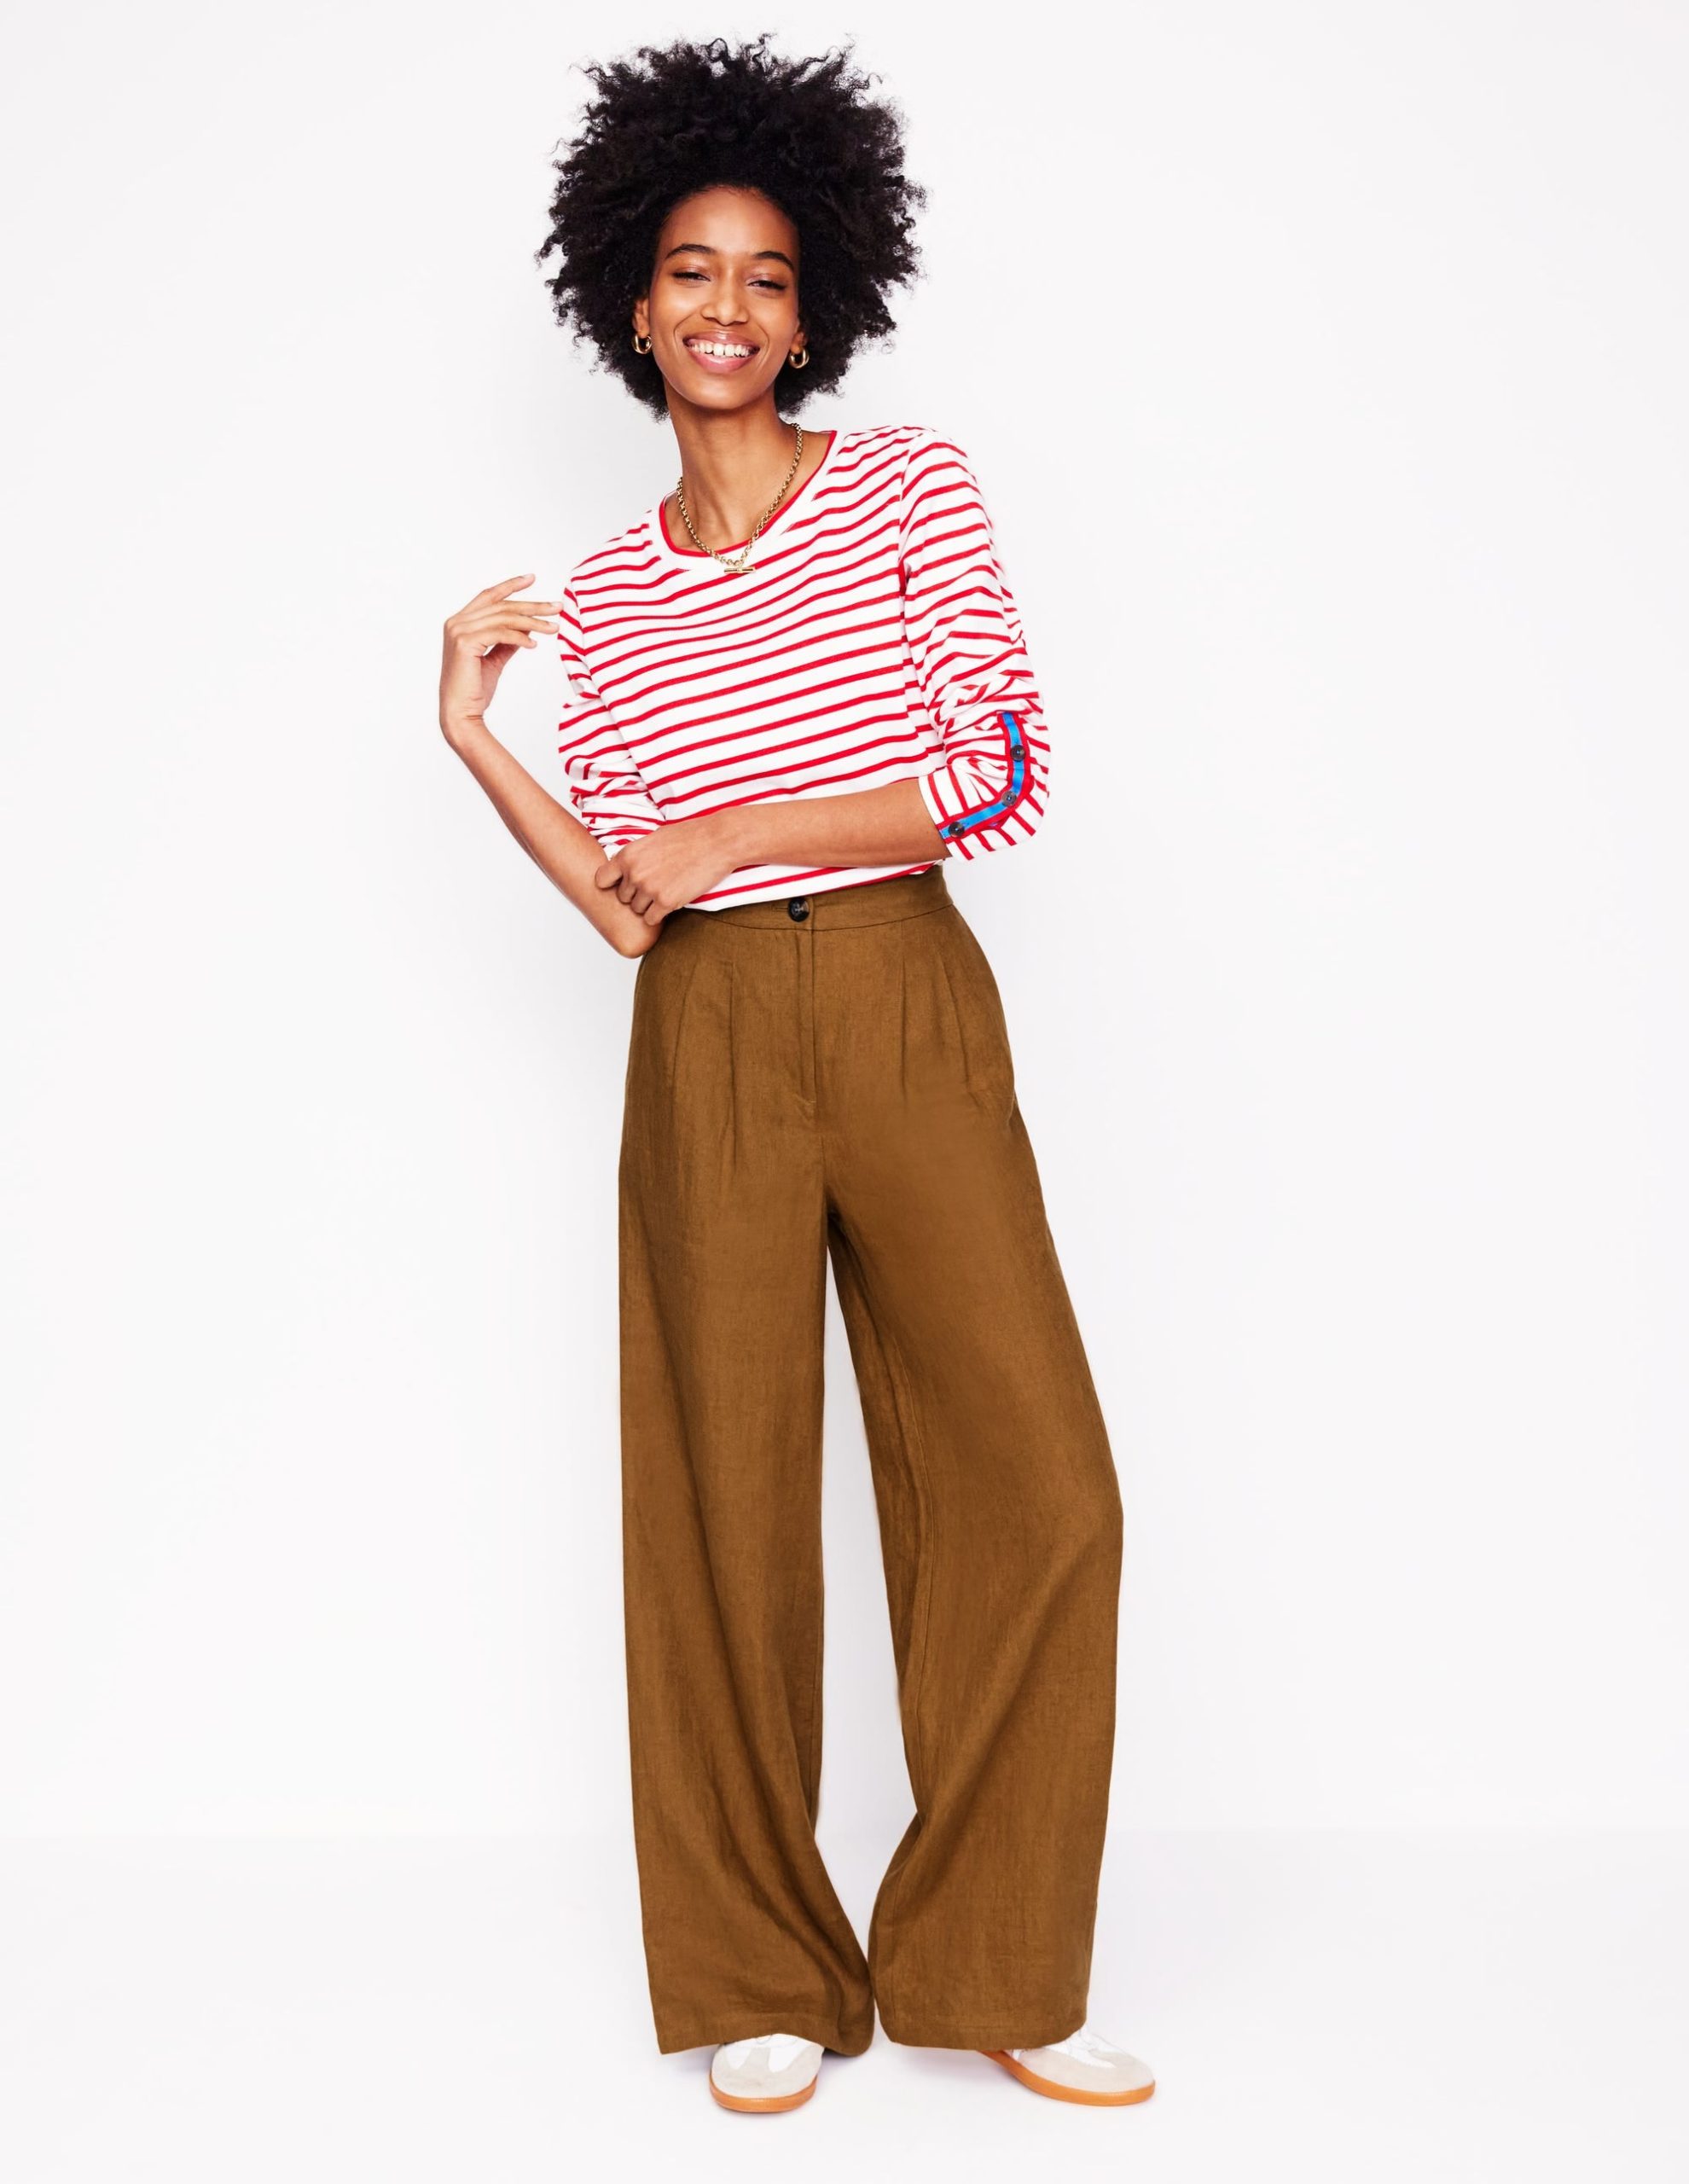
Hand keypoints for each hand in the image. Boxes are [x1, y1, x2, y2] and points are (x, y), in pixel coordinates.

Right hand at [440, 574, 557, 737]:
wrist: (460, 714)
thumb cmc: (475, 690)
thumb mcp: (494, 660)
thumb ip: (506, 642)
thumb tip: (526, 629)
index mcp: (460, 623)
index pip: (488, 597)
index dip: (510, 586)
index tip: (532, 579)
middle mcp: (456, 622)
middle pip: (501, 606)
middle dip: (532, 605)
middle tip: (556, 606)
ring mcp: (459, 631)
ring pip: (504, 618)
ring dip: (533, 621)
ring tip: (554, 627)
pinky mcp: (465, 643)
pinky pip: (501, 633)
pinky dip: (521, 637)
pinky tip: (535, 643)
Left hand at [594, 811, 743, 924]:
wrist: (716, 841)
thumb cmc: (688, 837)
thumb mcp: (652, 839)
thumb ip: (635, 857)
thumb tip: (623, 870)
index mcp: (627, 855)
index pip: (602, 880)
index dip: (611, 884)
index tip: (623, 884)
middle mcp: (634, 873)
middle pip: (623, 898)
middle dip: (636, 895)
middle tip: (656, 885)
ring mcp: (649, 889)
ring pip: (637, 910)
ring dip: (650, 905)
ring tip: (667, 890)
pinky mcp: (667, 902)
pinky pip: (651, 919)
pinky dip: (660, 915)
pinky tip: (673, 900)